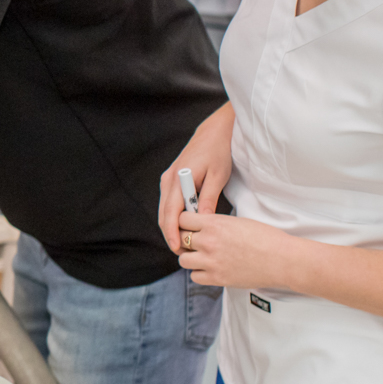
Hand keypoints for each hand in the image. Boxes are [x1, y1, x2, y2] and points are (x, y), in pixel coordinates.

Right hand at [158, 103, 234, 251]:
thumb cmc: (218, 152)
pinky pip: (169, 202)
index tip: (177, 248)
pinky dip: (173, 216)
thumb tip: (203, 221)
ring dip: (171, 226)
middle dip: (170, 233)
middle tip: (181, 251)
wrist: (214, 132)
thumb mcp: (218, 176)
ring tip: (184, 242)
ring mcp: (168, 179)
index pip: (170, 212)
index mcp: (179, 179)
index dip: (172, 232)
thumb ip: (208, 198)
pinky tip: (184, 225)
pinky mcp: (172, 179)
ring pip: (165, 209)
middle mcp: (168, 179)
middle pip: (164, 213)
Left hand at [177, 211, 297, 288]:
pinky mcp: (217, 278)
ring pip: (183, 260)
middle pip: (179, 239)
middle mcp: (209, 242)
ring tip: (202, 256)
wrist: (282, 259)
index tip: (187, 225)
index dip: (184, 222)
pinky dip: (200, 273)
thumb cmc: (265, 238)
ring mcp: (211, 262)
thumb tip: (199, 225)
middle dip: (184, 239)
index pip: (181, 219)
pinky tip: (210, 269)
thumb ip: (215, 223)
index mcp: (214, 224)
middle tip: (193, 242)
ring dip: (190, 258)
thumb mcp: (236, 221)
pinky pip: (195, 277)